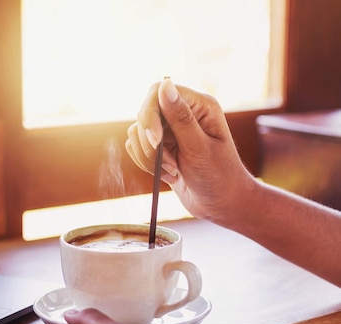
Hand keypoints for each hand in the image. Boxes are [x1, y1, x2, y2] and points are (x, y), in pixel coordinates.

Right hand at [125, 78, 255, 225]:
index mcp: (199, 106)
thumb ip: (180, 117)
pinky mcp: (160, 146)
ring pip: (136, 132)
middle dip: (150, 143)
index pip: (157, 92)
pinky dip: (145, 163)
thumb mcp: (199, 148)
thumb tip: (165, 85)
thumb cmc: (219, 177)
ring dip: (148, 157)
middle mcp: (182, 113)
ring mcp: (170, 130)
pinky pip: (135, 147)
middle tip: (170, 164)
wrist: (221, 205)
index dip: (150, 116)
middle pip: (144, 113)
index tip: (156, 142)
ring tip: (173, 171)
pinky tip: (168, 174)